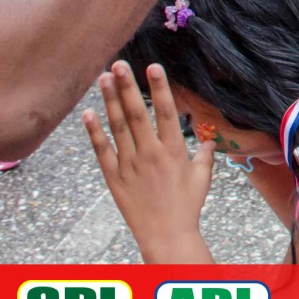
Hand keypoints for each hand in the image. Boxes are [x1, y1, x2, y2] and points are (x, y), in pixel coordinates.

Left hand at [82, 62, 214, 261]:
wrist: (166, 235)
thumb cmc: (187, 207)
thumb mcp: (202, 178)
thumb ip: (205, 156)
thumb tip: (210, 141)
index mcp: (173, 150)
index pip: (165, 111)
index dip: (159, 87)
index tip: (152, 66)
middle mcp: (150, 153)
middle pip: (136, 113)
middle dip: (127, 86)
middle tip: (118, 63)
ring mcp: (130, 164)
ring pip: (117, 127)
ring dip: (109, 101)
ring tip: (103, 78)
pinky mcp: (114, 177)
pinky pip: (102, 151)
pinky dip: (94, 132)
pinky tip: (88, 113)